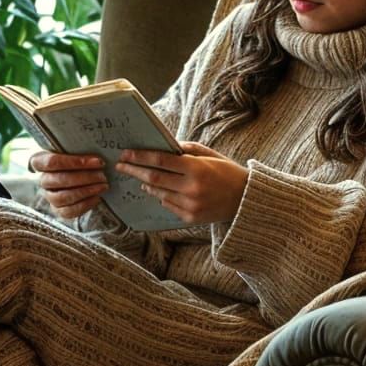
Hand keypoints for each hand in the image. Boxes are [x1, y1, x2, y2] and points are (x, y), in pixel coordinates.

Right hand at [29, 149, 108, 220]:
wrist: (78, 174)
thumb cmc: (77, 160)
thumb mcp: (76, 150)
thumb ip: (82, 151)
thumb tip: (99, 160)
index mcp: (40, 161)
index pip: (51, 162)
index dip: (74, 162)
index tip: (97, 162)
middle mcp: (42, 179)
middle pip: (59, 180)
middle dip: (84, 178)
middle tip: (102, 175)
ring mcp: (49, 196)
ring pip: (63, 197)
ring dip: (85, 191)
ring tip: (102, 186)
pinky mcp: (58, 209)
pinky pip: (68, 211)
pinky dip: (85, 205)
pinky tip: (97, 197)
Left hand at [114, 141, 248, 225]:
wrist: (245, 199)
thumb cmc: (226, 172)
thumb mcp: (209, 155)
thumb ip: (185, 150)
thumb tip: (161, 147)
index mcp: (196, 168)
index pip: (160, 161)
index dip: (140, 157)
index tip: (125, 153)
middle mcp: (192, 188)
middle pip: (153, 178)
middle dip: (134, 170)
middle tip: (120, 165)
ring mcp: (190, 205)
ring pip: (158, 193)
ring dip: (146, 184)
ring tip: (140, 177)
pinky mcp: (190, 218)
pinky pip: (168, 205)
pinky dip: (161, 196)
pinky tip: (160, 190)